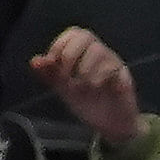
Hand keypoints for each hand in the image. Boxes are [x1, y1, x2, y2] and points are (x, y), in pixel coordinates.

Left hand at [30, 26, 143, 146]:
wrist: (109, 126)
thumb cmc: (88, 104)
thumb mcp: (62, 89)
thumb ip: (49, 75)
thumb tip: (34, 62)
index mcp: (84, 52)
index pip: (73, 33)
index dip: (59, 44)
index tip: (52, 63)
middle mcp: (100, 53)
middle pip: (86, 35)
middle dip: (70, 54)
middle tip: (66, 75)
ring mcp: (114, 63)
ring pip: (98, 50)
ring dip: (84, 67)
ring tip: (81, 86)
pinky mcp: (124, 76)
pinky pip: (112, 66)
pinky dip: (98, 76)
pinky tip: (94, 88)